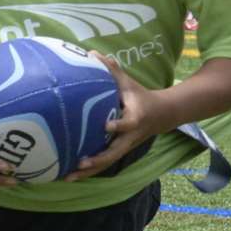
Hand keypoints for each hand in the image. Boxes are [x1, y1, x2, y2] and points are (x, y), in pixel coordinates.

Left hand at [65, 54, 161, 180]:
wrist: (162, 115)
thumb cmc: (140, 96)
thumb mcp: (129, 83)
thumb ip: (111, 70)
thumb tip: (91, 53)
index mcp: (135, 118)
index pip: (127, 123)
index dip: (118, 126)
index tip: (105, 126)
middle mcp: (130, 137)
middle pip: (114, 153)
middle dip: (97, 160)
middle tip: (79, 164)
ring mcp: (125, 147)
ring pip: (107, 163)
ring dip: (89, 172)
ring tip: (67, 177)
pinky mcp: (120, 152)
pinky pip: (104, 165)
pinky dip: (88, 172)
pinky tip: (69, 175)